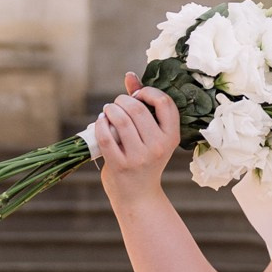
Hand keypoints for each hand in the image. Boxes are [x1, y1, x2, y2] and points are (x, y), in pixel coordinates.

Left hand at [91, 73, 180, 203]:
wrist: (138, 195)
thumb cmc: (144, 159)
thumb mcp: (151, 135)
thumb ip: (143, 104)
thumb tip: (130, 75)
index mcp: (171, 137)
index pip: (165, 103)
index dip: (148, 92)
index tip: (138, 95)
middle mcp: (158, 147)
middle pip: (138, 109)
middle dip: (122, 100)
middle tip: (117, 103)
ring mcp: (139, 157)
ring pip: (121, 120)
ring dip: (110, 109)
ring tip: (108, 110)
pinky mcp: (120, 166)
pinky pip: (106, 136)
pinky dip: (100, 124)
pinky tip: (100, 122)